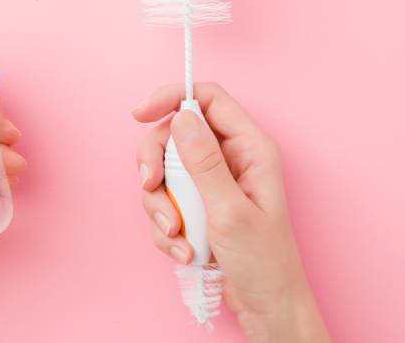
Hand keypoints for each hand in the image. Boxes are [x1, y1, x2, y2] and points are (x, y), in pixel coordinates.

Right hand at [133, 83, 329, 342]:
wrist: (264, 306)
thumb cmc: (263, 261)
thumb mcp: (229, 210)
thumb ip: (203, 162)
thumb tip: (181, 116)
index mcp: (249, 147)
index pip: (207, 99)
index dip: (171, 98)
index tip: (139, 114)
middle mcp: (229, 158)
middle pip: (175, 135)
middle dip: (156, 164)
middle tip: (150, 187)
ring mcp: (210, 182)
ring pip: (164, 171)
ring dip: (160, 206)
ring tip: (177, 236)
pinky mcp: (197, 205)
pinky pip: (164, 201)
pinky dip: (165, 227)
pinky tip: (184, 250)